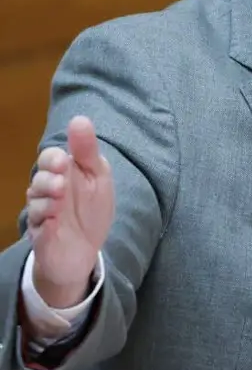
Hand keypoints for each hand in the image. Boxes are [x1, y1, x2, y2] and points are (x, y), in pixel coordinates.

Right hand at [27, 116, 114, 308]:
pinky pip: (37, 227)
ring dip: (47, 200)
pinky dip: (44, 223)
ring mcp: (41, 214)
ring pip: (34, 202)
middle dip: (47, 178)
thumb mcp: (98, 177)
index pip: (49, 159)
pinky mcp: (41, 236)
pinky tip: (53, 221)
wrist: (85, 251)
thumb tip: (79, 119)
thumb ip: (88, 150)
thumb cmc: (91, 211)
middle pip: (38, 178)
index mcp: (62, 175)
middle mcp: (47, 192)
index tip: (65, 160)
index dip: (53, 158)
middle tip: (61, 182)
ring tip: (59, 202)